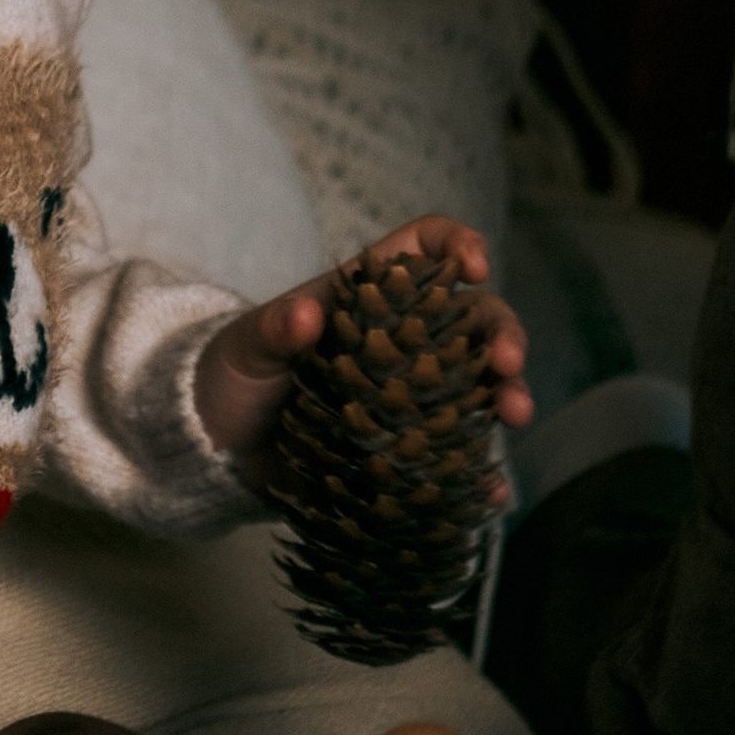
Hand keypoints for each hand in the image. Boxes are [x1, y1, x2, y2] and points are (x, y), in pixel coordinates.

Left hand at [192, 214, 534, 470]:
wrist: (219, 446)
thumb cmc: (233, 376)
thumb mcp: (244, 348)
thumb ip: (273, 330)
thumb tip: (305, 315)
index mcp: (368, 294)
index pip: (424, 248)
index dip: (456, 246)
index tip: (475, 266)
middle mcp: (404, 338)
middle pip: (473, 319)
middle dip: (502, 334)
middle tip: (507, 364)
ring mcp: (413, 392)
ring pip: (479, 383)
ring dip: (508, 394)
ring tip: (515, 415)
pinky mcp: (409, 445)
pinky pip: (455, 454)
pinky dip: (479, 470)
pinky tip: (490, 488)